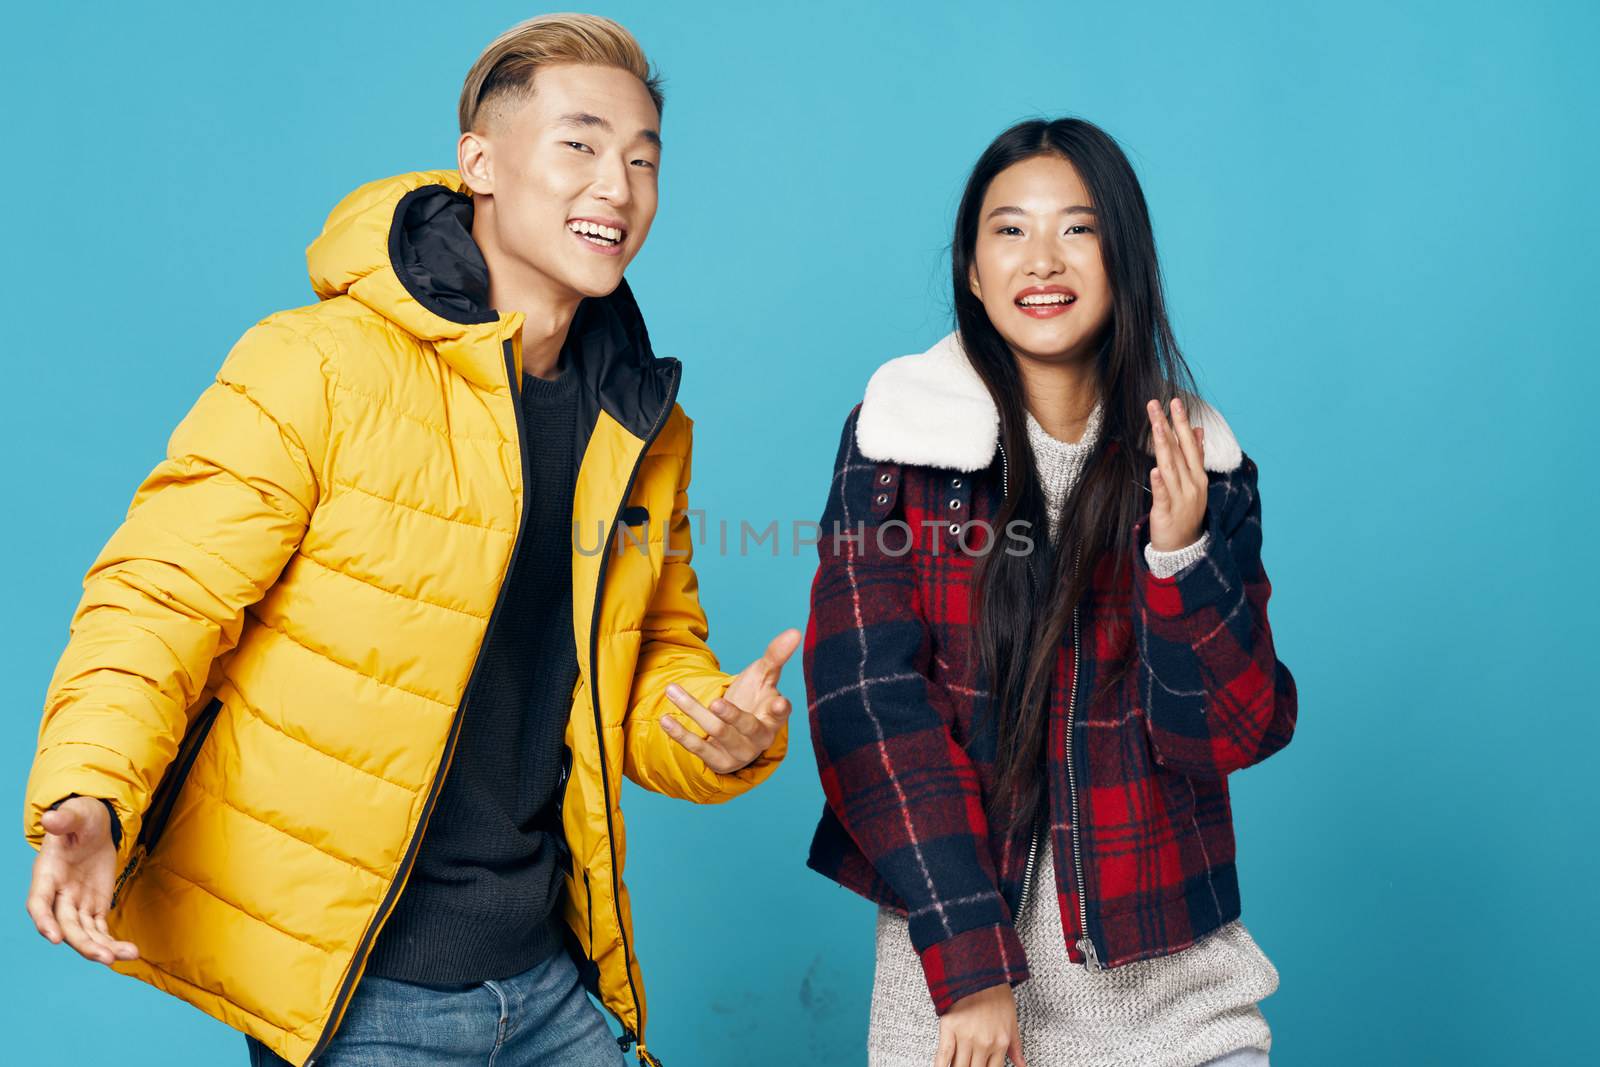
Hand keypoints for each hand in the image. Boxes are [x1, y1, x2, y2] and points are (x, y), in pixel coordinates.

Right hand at [26, 797, 139, 965]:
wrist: (94, 825)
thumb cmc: (80, 819)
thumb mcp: (76, 814)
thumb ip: (65, 819)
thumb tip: (51, 818)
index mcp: (47, 873)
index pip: (39, 902)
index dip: (44, 921)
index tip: (54, 938)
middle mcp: (58, 894)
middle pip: (66, 924)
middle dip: (83, 943)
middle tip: (104, 957)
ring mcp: (76, 902)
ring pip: (84, 932)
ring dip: (102, 947)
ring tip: (126, 956)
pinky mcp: (94, 906)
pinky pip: (100, 929)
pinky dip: (111, 941)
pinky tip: (128, 951)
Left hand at [660, 628, 800, 772]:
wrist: (737, 732)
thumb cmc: (755, 698)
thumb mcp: (764, 675)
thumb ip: (776, 655)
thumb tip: (795, 632)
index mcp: (774, 717)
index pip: (780, 714)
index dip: (780, 709)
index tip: (778, 702)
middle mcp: (759, 738)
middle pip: (747, 726)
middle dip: (732, 715)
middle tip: (716, 703)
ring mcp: (739, 752)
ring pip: (717, 732)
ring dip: (693, 710)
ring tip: (673, 690)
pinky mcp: (718, 761)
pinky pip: (698, 748)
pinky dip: (681, 734)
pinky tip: (666, 719)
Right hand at [936, 983, 1025, 1066]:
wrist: (980, 970)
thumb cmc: (996, 991)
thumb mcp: (1012, 1019)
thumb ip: (1016, 1046)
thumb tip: (1021, 1064)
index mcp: (1000, 1042)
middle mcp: (984, 1043)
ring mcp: (966, 1037)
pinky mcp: (949, 1027)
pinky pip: (943, 1055)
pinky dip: (941, 1066)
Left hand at [1145, 396, 1207, 551]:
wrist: (1184, 547)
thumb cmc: (1186, 511)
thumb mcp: (1194, 482)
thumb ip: (1194, 456)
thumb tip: (1197, 430)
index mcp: (1197, 475)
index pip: (1189, 444)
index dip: (1182, 422)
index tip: (1175, 401)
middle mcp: (1192, 484)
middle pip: (1179, 450)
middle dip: (1170, 425)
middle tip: (1159, 404)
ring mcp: (1181, 498)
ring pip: (1170, 467)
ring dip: (1163, 445)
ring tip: (1156, 425)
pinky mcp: (1167, 512)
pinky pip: (1163, 495)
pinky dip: (1159, 482)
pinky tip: (1153, 469)